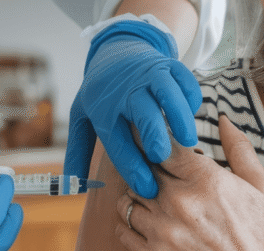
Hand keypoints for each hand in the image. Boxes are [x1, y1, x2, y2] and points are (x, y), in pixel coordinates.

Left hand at [65, 20, 201, 198]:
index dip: (132, 167)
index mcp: (103, 109)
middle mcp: (126, 91)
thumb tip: (72, 186)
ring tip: (189, 142)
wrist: (117, 50)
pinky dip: (191, 97)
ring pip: (167, 92)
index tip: (147, 188)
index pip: (116, 141)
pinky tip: (190, 114)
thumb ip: (78, 151)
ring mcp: (148, 75)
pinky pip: (184, 79)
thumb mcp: (82, 117)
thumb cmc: (102, 92)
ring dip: (179, 116)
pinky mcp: (168, 65)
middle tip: (163, 158)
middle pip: (141, 112)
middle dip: (153, 135)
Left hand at [115, 115, 263, 250]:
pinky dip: (130, 222)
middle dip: (148, 166)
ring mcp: (162, 231)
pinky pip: (123, 229)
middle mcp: (179, 203)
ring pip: (128, 197)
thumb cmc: (263, 236)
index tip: (156, 137)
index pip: (163, 145)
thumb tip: (223, 119)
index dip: (157, 139)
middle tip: (158, 168)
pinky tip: (149, 221)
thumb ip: (240, 150)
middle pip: (142, 169)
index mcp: (206, 180)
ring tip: (154, 196)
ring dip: (138, 193)